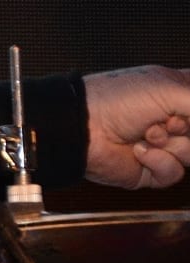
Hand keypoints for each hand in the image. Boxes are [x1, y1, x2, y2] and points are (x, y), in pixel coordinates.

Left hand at [83, 66, 189, 188]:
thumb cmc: (117, 99)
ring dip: (172, 143)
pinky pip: (173, 173)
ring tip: (148, 132)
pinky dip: (158, 161)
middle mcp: (175, 119)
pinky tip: (139, 149)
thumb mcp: (172, 89)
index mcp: (180, 92)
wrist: (82, 127)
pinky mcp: (151, 169)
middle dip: (187, 126)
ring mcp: (164, 145)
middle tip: (170, 119)